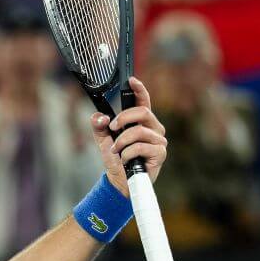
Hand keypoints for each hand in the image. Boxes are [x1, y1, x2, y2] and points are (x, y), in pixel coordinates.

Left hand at [89, 76, 168, 196]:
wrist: (120, 180)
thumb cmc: (116, 159)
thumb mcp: (103, 140)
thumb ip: (99, 126)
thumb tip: (99, 116)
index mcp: (141, 122)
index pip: (143, 101)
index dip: (139, 89)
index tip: (132, 80)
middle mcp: (153, 128)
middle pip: (142, 112)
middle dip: (123, 118)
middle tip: (112, 128)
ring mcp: (159, 140)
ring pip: (139, 131)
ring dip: (122, 141)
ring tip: (116, 150)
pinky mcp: (160, 153)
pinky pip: (140, 146)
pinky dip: (127, 153)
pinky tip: (125, 160)